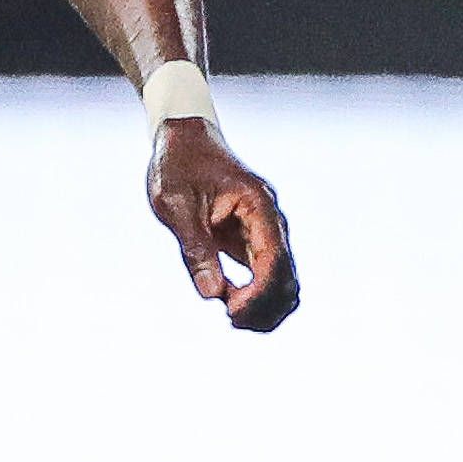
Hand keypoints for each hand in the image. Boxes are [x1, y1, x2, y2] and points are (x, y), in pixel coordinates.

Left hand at [149, 121, 298, 331]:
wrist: (183, 140)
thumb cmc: (178, 166)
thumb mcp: (176, 204)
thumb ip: (195, 248)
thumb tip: (211, 294)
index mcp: (258, 206)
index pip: (273, 261)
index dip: (258, 295)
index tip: (231, 313)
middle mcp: (271, 221)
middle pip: (286, 278)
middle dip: (264, 307)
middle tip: (230, 321)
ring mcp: (265, 231)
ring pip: (281, 281)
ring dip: (263, 306)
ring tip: (232, 318)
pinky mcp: (253, 240)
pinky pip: (265, 275)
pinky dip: (255, 295)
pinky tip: (229, 304)